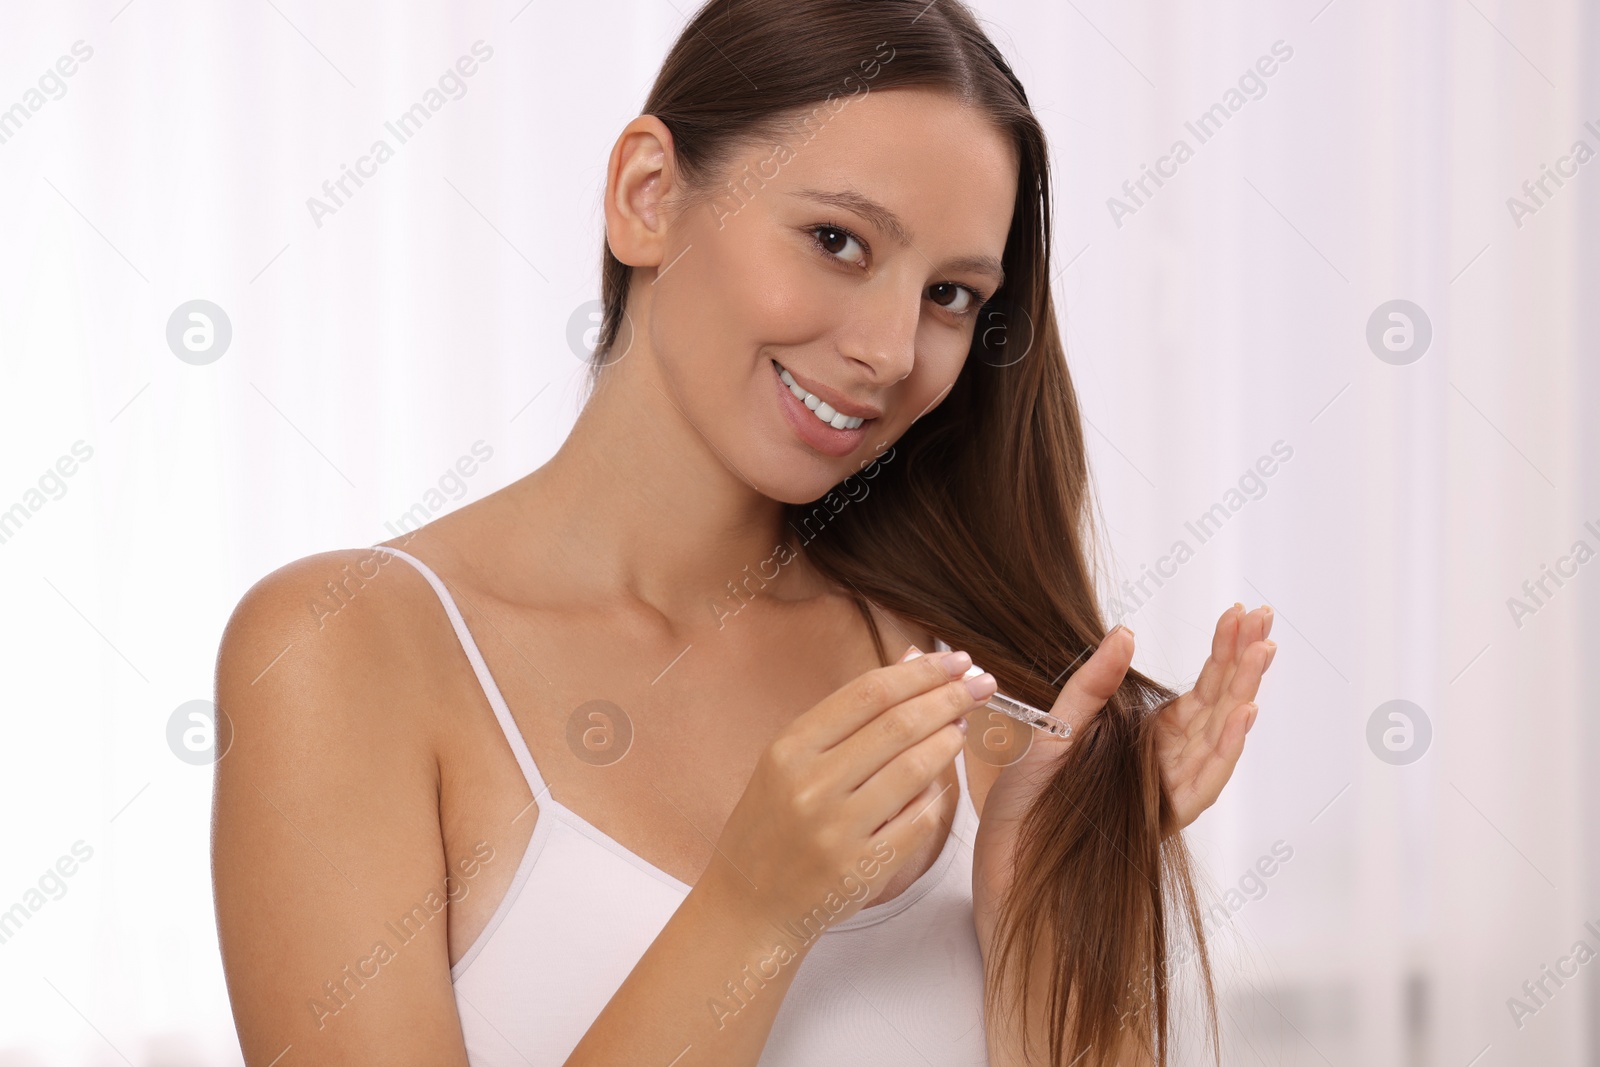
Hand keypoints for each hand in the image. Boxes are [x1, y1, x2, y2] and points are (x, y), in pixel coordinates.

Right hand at [704, 648, 988, 929]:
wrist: (749, 904)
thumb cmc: (774, 823)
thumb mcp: (791, 760)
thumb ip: (849, 713)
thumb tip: (911, 661)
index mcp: (790, 748)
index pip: (869, 693)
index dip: (920, 673)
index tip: (955, 661)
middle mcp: (811, 785)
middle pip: (898, 725)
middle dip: (949, 698)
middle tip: (981, 684)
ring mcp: (836, 830)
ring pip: (914, 770)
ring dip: (949, 741)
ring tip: (963, 726)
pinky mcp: (860, 869)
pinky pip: (918, 821)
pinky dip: (936, 796)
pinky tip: (942, 780)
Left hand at [969, 604, 1274, 950]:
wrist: (1008, 856)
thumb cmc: (1029, 798)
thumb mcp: (1057, 726)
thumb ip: (1092, 684)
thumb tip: (1126, 633)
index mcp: (1152, 736)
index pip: (1201, 686)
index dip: (1223, 650)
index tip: (1242, 612)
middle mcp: (1170, 760)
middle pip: (1219, 703)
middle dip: (1243, 660)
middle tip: (1263, 617)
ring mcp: (1170, 788)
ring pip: (1220, 736)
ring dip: (1243, 693)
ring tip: (1261, 652)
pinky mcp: (1162, 815)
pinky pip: (1204, 781)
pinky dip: (1225, 747)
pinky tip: (1243, 713)